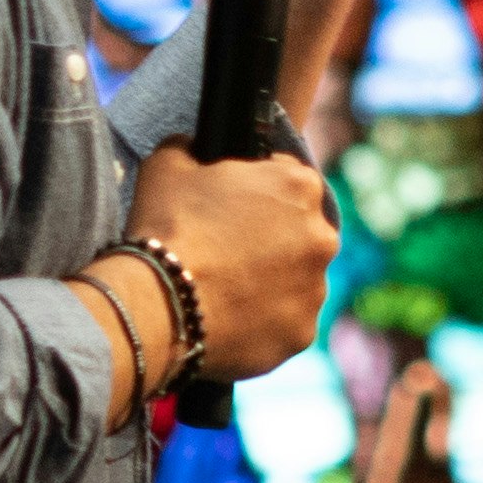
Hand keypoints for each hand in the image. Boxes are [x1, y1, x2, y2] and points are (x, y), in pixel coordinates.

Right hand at [119, 141, 337, 383]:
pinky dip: (263, 322)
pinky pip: (285, 324)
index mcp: (299, 186)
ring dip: (270, 283)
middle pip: (300, 233)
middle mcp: (322, 236)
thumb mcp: (168, 164)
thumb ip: (191, 148)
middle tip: (226, 253)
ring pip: (296, 281)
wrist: (160, 303)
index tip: (231, 209)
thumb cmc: (167, 226)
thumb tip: (193, 149)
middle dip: (270, 240)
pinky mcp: (302, 334)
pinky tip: (228, 319)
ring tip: (224, 291)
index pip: (287, 179)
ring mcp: (316, 289)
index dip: (256, 192)